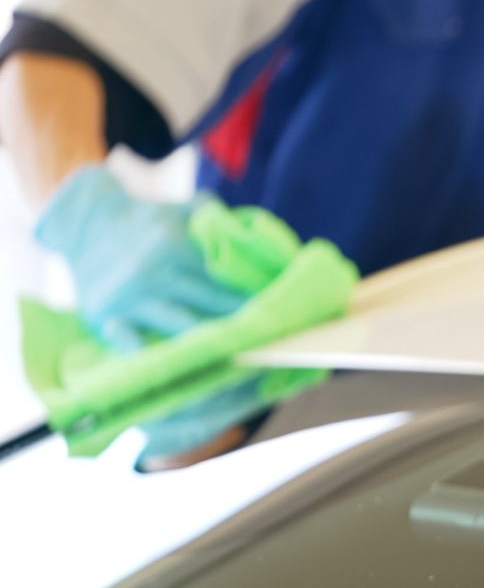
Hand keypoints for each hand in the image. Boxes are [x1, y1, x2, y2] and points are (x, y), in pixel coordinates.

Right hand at [35, 166, 268, 464]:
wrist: (86, 219)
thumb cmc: (152, 220)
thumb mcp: (190, 210)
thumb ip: (228, 225)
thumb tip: (276, 247)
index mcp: (178, 246)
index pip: (231, 283)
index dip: (264, 305)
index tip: (293, 322)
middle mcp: (155, 271)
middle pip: (216, 310)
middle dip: (251, 331)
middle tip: (285, 350)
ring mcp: (131, 297)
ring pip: (186, 331)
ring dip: (220, 351)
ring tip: (254, 367)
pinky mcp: (107, 317)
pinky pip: (135, 346)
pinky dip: (164, 361)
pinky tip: (196, 376)